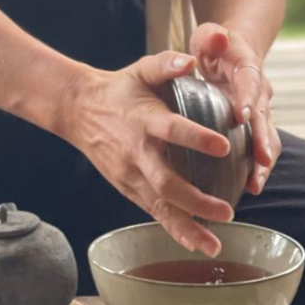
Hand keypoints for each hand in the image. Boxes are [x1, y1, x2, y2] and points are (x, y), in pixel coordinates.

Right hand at [59, 51, 234, 256]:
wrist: (78, 110)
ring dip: (187, 227)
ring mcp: (131, 175)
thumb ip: (167, 63)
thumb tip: (193, 60)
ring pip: (159, 207)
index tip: (222, 145)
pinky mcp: (128, 188)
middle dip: (196, 201)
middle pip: (166, 183)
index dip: (196, 138)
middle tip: (226, 211)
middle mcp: (137, 153)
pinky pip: (153, 213)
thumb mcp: (141, 69)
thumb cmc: (119, 88)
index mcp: (144, 120)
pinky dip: (174, 230)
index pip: (172, 130)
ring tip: (214, 245)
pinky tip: (197, 243)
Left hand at [189, 23, 279, 195]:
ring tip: (255, 185)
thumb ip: (211, 36)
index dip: (247, 98)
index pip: (250, 81)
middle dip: (263, 140)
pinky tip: (248, 188)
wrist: (233, 52)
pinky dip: (257, 168)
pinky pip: (260, 148)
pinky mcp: (255, 126)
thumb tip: (217, 36)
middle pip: (265, 117)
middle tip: (259, 161)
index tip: (242, 115)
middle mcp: (259, 91)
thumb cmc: (216, 45)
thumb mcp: (209, 35)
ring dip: (264, 162)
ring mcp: (259, 110)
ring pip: (267, 138)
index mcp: (248, 68)